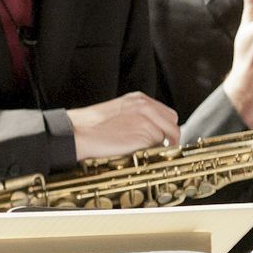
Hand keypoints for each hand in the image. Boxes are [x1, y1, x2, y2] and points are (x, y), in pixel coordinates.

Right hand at [66, 91, 180, 159]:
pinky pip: (159, 147)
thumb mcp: (117, 110)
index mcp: (139, 99)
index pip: (166, 112)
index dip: (165, 126)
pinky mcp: (146, 136)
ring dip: (160, 145)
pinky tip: (139, 153)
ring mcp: (147, 121)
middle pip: (172, 122)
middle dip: (169, 135)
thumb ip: (136, 114)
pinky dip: (152, 152)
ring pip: (167, 136)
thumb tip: (149, 128)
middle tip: (162, 146)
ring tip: (146, 151)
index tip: (163, 135)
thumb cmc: (92, 126)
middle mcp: (146, 107)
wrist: (80, 133)